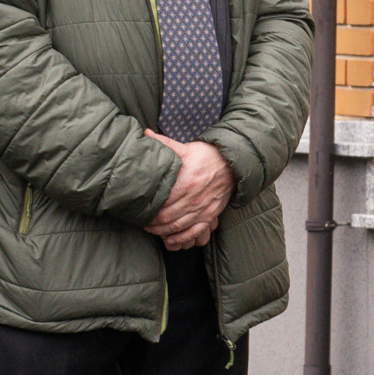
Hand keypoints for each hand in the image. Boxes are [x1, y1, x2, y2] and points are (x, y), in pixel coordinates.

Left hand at [144, 134, 232, 250]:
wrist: (232, 164)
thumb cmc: (207, 156)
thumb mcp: (186, 148)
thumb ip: (165, 143)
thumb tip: (145, 133)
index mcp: (186, 183)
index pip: (162, 204)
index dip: (149, 211)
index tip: (140, 211)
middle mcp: (194, 199)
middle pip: (168, 219)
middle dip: (153, 224)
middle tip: (143, 224)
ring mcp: (203, 209)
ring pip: (179, 227)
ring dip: (164, 232)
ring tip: (153, 231)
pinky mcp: (210, 215)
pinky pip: (195, 232)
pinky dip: (182, 239)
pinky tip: (172, 240)